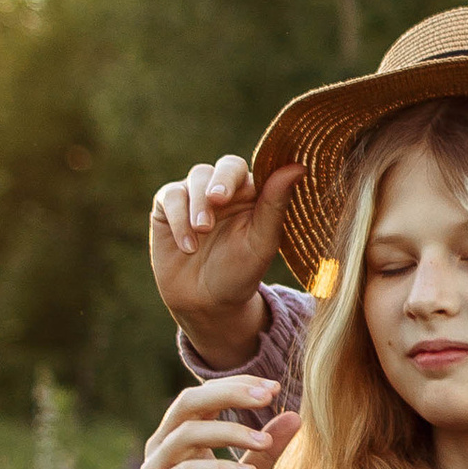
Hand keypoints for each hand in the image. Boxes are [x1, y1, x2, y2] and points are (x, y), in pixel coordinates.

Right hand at [138, 372, 294, 468]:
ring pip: (187, 435)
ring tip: (265, 442)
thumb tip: (295, 415)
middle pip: (189, 402)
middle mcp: (162, 448)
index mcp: (180, 437)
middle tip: (267, 396)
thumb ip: (266, 450)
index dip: (236, 386)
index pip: (203, 396)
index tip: (274, 387)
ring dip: (229, 432)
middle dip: (229, 395)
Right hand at [149, 154, 303, 358]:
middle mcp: (226, 188)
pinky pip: (170, 196)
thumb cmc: (240, 272)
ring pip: (196, 177)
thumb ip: (275, 205)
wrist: (206, 303)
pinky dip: (178, 218)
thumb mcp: (261, 243)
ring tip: (202, 231)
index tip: (238, 191)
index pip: (254, 169)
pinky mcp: (169, 206)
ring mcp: (196, 194)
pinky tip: (188, 245)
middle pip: (223, 166)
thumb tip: (298, 167)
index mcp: (254, 193)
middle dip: (219, 181)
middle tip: (217, 200)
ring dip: (198, 203)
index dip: (242, 175)